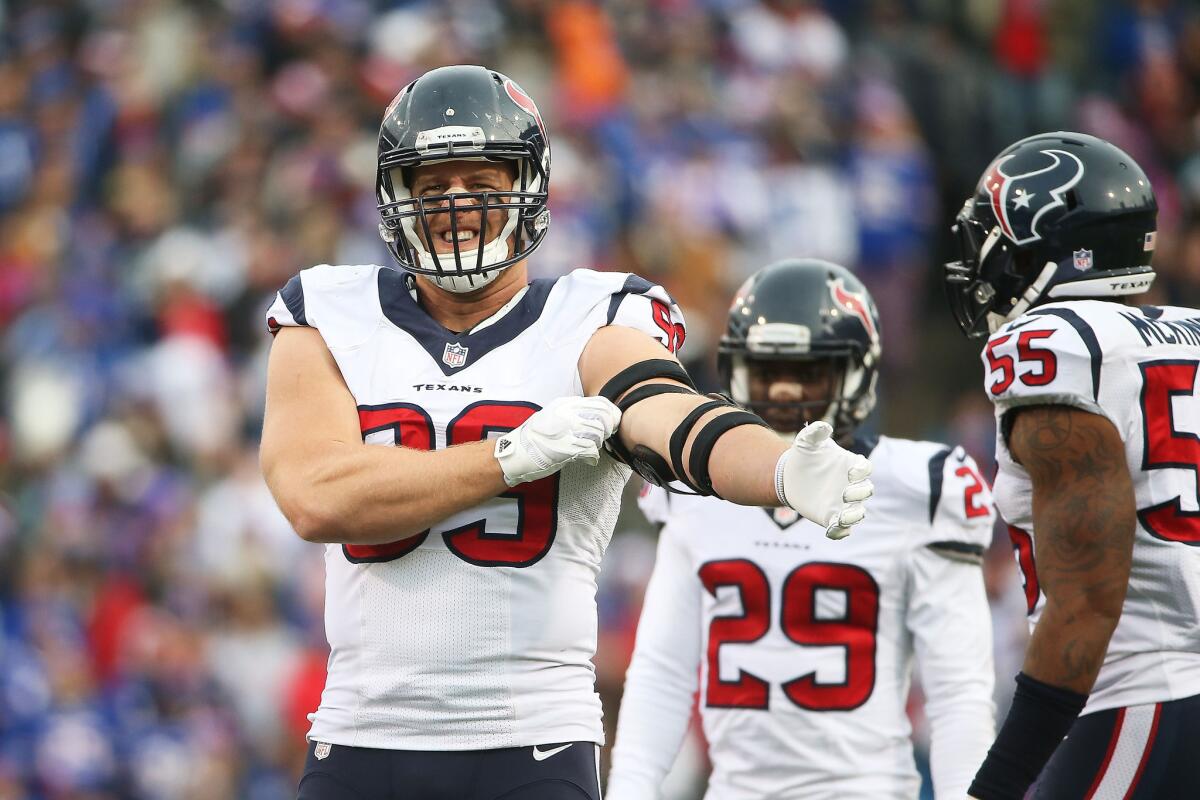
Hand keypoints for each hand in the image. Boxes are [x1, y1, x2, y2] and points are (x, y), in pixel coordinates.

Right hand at [494, 396, 621, 485]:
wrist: (518, 452)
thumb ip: (574, 412)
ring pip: (599, 433)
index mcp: (566, 404)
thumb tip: (596, 416)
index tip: (612, 422)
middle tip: (604, 437)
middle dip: (608, 428)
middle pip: (603, 417)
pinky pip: (591, 450)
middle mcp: (568, 414)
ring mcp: (568, 430)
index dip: (611, 413)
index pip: (600, 403)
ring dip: (599, 443)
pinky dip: (593, 456)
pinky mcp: (568, 447)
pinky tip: (588, 458)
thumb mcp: (554, 414)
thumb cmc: (536, 436)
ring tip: (591, 448)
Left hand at [776, 421, 873, 538]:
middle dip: (859, 493)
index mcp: (850, 465)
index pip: (865, 468)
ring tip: (843, 516)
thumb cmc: (804, 456)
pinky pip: (841, 529)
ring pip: (858, 513)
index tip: (849, 472)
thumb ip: (815, 432)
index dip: (862, 471)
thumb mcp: (806, 441)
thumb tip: (824, 426)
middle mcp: (851, 485)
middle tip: (844, 493)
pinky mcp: (830, 516)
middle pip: (866, 491)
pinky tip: (831, 531)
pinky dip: (839, 532)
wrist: (790, 475)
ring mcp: (842, 503)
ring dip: (854, 516)